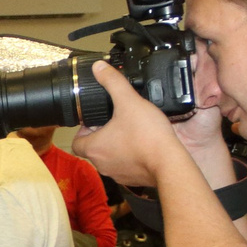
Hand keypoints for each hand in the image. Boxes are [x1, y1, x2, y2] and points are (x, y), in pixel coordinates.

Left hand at [70, 62, 187, 190]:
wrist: (170, 163)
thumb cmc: (147, 136)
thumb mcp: (129, 101)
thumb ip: (113, 82)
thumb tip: (99, 68)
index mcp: (94, 148)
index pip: (76, 142)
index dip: (83, 130)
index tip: (94, 120)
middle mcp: (102, 164)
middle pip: (93, 149)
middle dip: (101, 135)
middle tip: (114, 121)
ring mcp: (117, 174)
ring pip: (109, 158)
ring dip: (116, 146)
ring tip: (129, 130)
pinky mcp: (133, 179)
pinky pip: (126, 166)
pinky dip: (131, 156)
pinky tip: (143, 144)